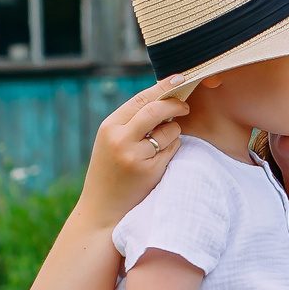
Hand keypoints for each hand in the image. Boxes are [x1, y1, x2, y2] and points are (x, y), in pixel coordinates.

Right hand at [78, 79, 193, 226]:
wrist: (102, 210)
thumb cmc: (110, 172)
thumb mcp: (111, 142)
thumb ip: (131, 122)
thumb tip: (163, 97)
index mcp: (109, 127)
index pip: (141, 99)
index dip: (163, 87)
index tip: (180, 79)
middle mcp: (120, 139)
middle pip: (157, 109)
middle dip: (176, 104)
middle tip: (186, 106)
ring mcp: (135, 155)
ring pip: (169, 130)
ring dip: (173, 133)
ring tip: (158, 147)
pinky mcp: (150, 170)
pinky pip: (173, 149)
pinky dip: (172, 150)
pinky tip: (158, 162)